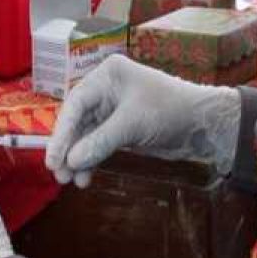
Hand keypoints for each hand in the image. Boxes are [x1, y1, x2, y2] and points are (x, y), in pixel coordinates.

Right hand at [45, 54, 240, 186]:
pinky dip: (91, 160)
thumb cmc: (170, 110)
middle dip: (68, 148)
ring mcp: (112, 110)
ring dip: (78, 158)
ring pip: (86, 136)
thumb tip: (71, 161)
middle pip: (77, 121)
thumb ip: (99, 142)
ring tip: (71, 182)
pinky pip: (98, 144)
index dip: (61, 133)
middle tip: (59, 174)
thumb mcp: (132, 124)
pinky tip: (86, 177)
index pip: (75, 104)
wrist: (203, 124)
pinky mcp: (121, 128)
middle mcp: (106, 89)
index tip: (53, 159)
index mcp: (107, 75)